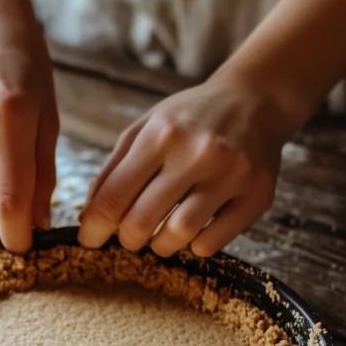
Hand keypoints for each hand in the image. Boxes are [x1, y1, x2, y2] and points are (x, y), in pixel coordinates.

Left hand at [78, 75, 290, 257]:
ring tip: (161, 234)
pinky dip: (195, 245)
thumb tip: (88, 217)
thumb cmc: (191, 118)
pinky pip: (212, 244)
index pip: (114, 196)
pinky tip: (195, 228)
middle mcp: (198, 152)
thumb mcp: (146, 128)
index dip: (94, 227)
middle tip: (129, 236)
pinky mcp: (257, 195)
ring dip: (160, 245)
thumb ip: (113, 170)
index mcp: (162, 133)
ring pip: (178, 236)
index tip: (88, 239)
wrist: (255, 100)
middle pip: (142, 222)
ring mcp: (231, 175)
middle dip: (127, 239)